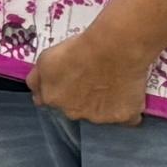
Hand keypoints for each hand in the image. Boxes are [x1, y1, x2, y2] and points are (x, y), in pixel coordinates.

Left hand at [28, 16, 159, 131]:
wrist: (113, 48)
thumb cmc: (78, 49)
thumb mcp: (45, 58)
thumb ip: (37, 79)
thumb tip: (37, 93)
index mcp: (53, 99)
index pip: (52, 103)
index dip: (62, 93)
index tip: (72, 84)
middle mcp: (74, 113)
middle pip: (76, 110)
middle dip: (82, 100)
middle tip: (94, 80)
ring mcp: (100, 118)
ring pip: (101, 115)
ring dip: (105, 105)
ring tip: (113, 84)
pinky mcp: (124, 118)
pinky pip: (127, 118)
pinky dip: (128, 109)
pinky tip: (129, 95)